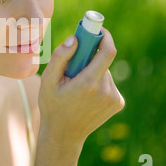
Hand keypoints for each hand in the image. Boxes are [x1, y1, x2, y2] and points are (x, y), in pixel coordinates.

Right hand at [39, 27, 124, 145]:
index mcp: (89, 83)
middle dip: (90, 57)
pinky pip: (109, 83)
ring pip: (105, 72)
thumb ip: (60, 57)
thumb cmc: (52, 105)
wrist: (64, 135)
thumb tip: (75, 39)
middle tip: (74, 64)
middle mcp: (106, 90)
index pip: (107, 51)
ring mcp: (114, 98)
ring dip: (93, 71)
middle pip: (103, 61)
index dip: (104, 36)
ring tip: (77, 86)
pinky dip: (98, 82)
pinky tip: (86, 95)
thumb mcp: (47, 80)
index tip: (97, 29)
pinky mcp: (118, 103)